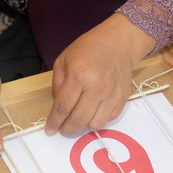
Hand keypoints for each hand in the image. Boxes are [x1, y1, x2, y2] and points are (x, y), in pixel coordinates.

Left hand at [45, 13, 155, 134]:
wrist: (119, 42)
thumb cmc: (90, 48)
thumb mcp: (63, 60)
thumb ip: (57, 85)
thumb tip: (58, 108)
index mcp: (78, 76)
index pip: (63, 107)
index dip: (54, 122)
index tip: (49, 130)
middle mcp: (96, 87)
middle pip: (78, 120)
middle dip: (67, 129)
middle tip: (62, 128)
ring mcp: (111, 94)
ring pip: (95, 124)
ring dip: (85, 124)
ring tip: (80, 115)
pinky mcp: (122, 98)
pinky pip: (109, 119)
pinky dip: (99, 118)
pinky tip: (94, 109)